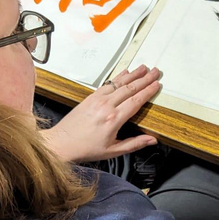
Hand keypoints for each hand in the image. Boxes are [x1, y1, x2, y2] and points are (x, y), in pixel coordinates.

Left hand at [41, 65, 160, 162]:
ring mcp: (97, 99)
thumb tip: (152, 140)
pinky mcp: (90, 97)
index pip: (135, 102)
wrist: (62, 143)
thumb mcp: (112, 151)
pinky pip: (108, 84)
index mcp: (113, 120)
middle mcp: (106, 106)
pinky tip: (125, 72)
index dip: (147, 92)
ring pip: (119, 83)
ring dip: (133, 74)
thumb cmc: (85, 148)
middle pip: (130, 89)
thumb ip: (134, 144)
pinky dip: (118, 77)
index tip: (156, 85)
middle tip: (155, 72)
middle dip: (144, 79)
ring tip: (144, 68)